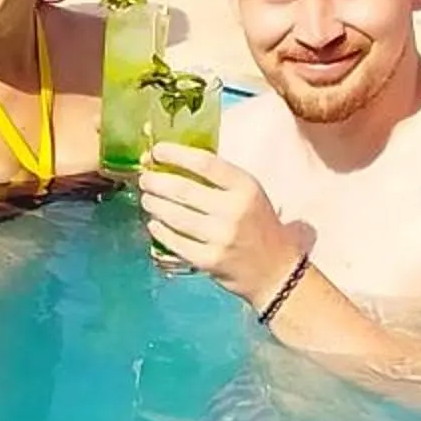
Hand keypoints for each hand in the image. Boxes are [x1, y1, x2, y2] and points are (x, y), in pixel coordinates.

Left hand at [137, 147, 299, 304]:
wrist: (275, 269)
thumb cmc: (256, 224)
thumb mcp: (247, 193)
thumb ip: (217, 178)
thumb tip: (170, 162)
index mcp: (245, 187)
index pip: (205, 163)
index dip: (176, 154)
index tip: (157, 150)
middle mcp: (233, 210)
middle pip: (183, 190)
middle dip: (156, 182)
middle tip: (145, 178)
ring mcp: (221, 237)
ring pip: (175, 215)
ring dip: (154, 204)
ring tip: (147, 199)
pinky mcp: (209, 260)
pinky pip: (175, 241)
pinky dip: (159, 230)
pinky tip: (154, 223)